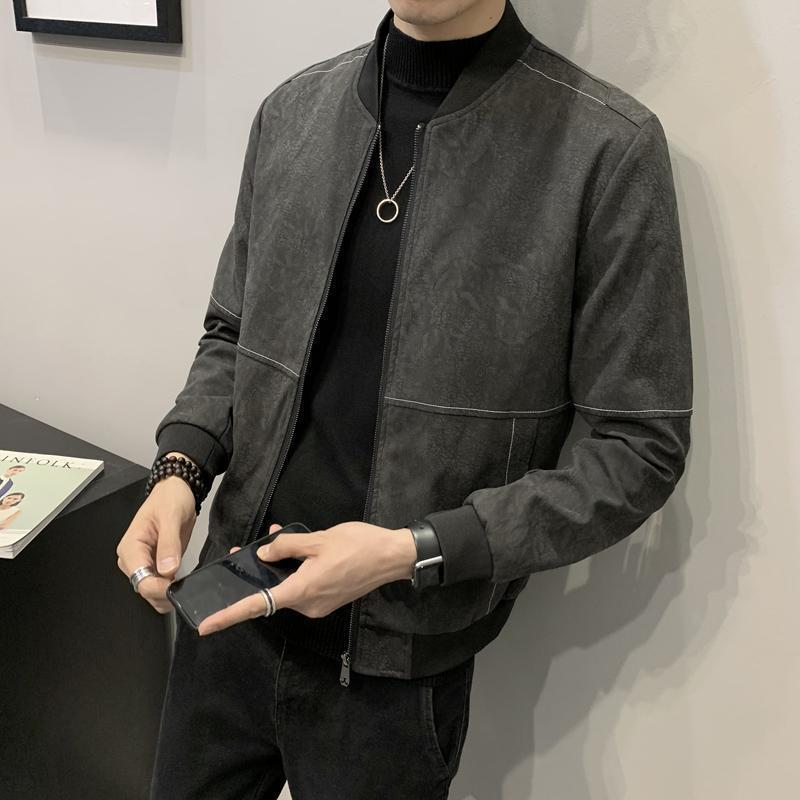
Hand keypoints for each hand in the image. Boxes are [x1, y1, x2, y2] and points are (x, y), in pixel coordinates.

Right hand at [116, 455, 196, 612]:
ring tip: (186, 585)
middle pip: (145, 589)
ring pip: (152, 591)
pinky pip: (161, 584)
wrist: (177, 490)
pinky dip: (172, 587)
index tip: (176, 589)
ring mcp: (144, 563)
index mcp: (131, 547)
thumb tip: (167, 569)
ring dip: (168, 593)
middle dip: (164, 594)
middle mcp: (133, 558)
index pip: (140, 580)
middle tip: (186, 589)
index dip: (159, 589)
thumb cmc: (170, 498)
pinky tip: (183, 583)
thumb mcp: (172, 516)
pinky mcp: (156, 564)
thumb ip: (169, 543)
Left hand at [197, 521, 416, 634]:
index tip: (207, 625)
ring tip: (275, 539)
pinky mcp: (328, 599)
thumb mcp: (319, 539)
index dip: (230, 616)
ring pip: (287, 588)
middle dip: (256, 575)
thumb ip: (286, 547)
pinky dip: (293, 572)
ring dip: (277, 570)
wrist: (392, 557)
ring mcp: (319, 604)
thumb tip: (263, 555)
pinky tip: (296, 549)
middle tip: (241, 552)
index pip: (258, 606)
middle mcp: (308, 604)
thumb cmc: (358, 545)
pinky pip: (301, 588)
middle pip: (271, 594)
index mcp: (302, 590)